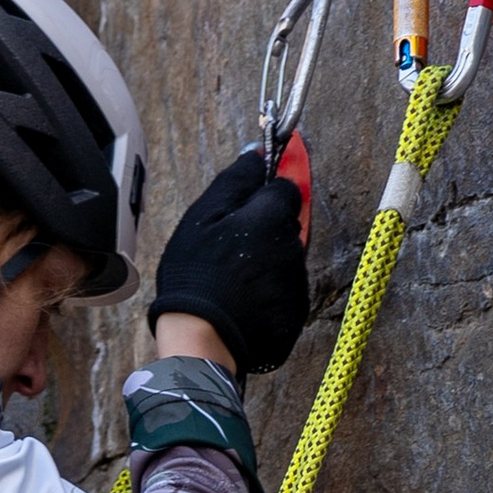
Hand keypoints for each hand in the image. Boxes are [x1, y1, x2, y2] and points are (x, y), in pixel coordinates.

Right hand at [148, 148, 310, 377]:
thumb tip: (258, 152)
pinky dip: (268, 293)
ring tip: (233, 280)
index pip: (287, 188)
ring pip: (287, 259)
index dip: (268, 192)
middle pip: (288, 225)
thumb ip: (236, 180)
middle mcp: (293, 247)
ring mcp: (297, 283)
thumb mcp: (204, 216)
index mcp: (272, 217)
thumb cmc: (196, 275)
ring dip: (267, 262)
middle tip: (230, 248)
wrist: (201, 340)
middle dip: (266, 230)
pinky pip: (284, 292)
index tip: (250, 201)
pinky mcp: (295, 314)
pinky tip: (242, 302)